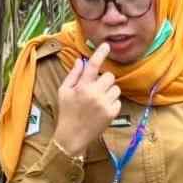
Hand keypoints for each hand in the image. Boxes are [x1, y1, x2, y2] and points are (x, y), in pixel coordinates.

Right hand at [54, 43, 121, 157]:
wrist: (72, 137)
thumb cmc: (67, 112)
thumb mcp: (64, 92)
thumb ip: (73, 75)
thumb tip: (81, 60)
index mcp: (82, 87)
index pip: (93, 65)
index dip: (100, 53)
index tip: (107, 45)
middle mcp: (94, 94)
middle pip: (109, 76)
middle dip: (104, 80)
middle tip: (96, 89)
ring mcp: (104, 104)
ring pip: (116, 88)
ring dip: (109, 92)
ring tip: (98, 101)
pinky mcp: (111, 113)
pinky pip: (118, 101)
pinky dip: (112, 103)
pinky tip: (102, 109)